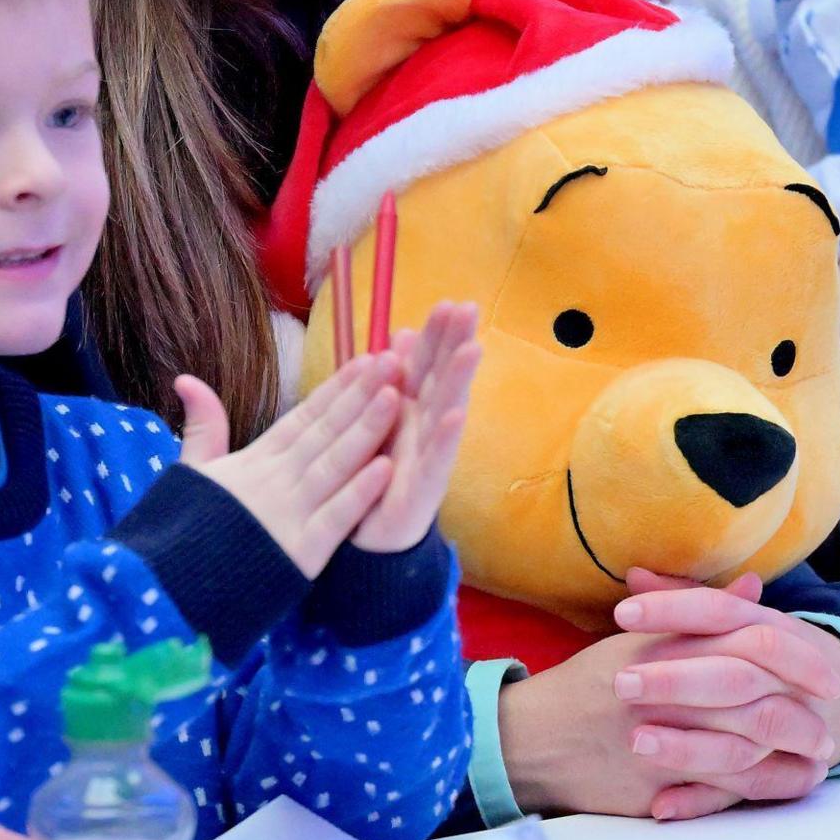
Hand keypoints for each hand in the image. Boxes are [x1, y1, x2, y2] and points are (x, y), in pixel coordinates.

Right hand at [170, 352, 399, 577]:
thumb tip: (185, 377)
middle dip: (361, 396)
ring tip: (396, 399)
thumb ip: (202, 427)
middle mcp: (275, 480)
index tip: (366, 359)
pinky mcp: (298, 553)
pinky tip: (387, 469)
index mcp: (255, 461)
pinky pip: (334, 519)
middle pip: (325, 432)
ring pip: (334, 465)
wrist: (166, 587)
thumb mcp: (193, 472)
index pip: (304, 417)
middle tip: (395, 361)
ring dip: (366, 432)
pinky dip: (359, 494)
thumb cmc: (185, 530)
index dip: (337, 388)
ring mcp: (288, 515)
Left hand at [352, 303, 479, 553]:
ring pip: (444, 411)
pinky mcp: (423, 490)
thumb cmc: (376, 473)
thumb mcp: (379, 418)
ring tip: (471, 349)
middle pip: (442, 378)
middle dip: (455, 343)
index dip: (438, 333)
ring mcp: (427, 457)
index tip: (450, 301)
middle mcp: (424, 428)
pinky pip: (435, 460)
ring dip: (458, 381)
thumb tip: (402, 331)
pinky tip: (455, 414)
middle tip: (469, 309)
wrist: (367, 538)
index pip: (427, 363)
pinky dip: (445, 437)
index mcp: (409, 408)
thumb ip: (393, 377)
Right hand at [495, 572, 839, 822]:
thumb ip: (702, 613)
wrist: (535, 737)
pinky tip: (791, 780)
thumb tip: (753, 587)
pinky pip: (723, 790)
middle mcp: (671, 694)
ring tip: (820, 750)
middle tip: (832, 715)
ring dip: (791, 751)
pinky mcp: (658, 786)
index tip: (828, 668)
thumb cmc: (591, 683)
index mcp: (671, 649)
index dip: (799, 658)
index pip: (751, 644)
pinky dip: (763, 787)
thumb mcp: (642, 636)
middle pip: (758, 700)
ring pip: (746, 748)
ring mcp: (664, 743)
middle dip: (803, 711)